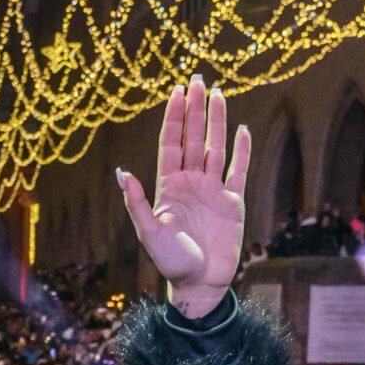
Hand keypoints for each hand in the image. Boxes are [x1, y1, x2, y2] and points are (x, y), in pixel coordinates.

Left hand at [116, 73, 248, 319]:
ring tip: (218, 94)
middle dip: (195, 109)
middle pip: (193, 138)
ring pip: (216, 147)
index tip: (177, 92)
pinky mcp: (233, 202)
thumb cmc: (171, 263)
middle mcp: (190, 183)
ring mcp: (212, 190)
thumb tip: (122, 173)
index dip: (174, 118)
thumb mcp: (149, 232)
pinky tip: (242, 129)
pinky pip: (238, 170)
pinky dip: (242, 150)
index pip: (171, 144)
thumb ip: (137, 203)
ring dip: (217, 122)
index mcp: (168, 187)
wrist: (199, 284)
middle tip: (197, 79)